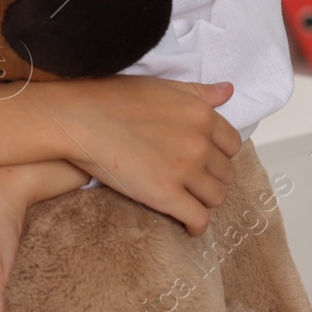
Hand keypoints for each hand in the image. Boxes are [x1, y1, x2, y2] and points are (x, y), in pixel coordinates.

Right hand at [46, 76, 240, 236]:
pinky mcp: (166, 195)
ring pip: (216, 197)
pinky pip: (197, 219)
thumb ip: (198, 91)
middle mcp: (200, 143)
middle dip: (211, 177)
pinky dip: (196, 226)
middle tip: (192, 180)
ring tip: (187, 199)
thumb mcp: (162, 86)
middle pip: (225, 173)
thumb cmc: (114, 98)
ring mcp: (185, 171)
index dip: (219, 153)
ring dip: (204, 200)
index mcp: (201, 115)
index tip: (205, 159)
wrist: (80, 119)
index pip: (232, 144)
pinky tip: (187, 225)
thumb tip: (228, 90)